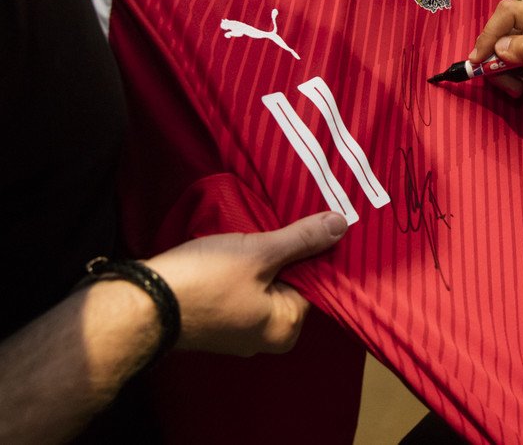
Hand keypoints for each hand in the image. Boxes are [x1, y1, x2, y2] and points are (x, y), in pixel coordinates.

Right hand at [144, 211, 346, 356]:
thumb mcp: (260, 252)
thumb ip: (302, 239)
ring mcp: (239, 334)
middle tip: (272, 227)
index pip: (315, 283)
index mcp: (286, 327)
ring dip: (259, 261)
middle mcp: (267, 338)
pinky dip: (240, 273)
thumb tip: (342, 226)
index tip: (305, 224)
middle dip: (283, 256)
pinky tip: (231, 252)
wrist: (140, 303)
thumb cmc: (205, 280)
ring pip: (263, 286)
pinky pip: (241, 293)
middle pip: (289, 285)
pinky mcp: (215, 324)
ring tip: (249, 237)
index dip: (310, 251)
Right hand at [469, 0, 522, 130]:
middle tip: (502, 79)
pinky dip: (502, 75)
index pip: (510, 13)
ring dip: (499, 71)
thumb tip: (501, 45)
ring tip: (518, 88)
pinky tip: (518, 86)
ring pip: (495, 46)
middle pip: (499, 29)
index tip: (479, 59)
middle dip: (495, 57)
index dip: (491, 33)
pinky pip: (497, 58)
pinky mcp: (521, 51)